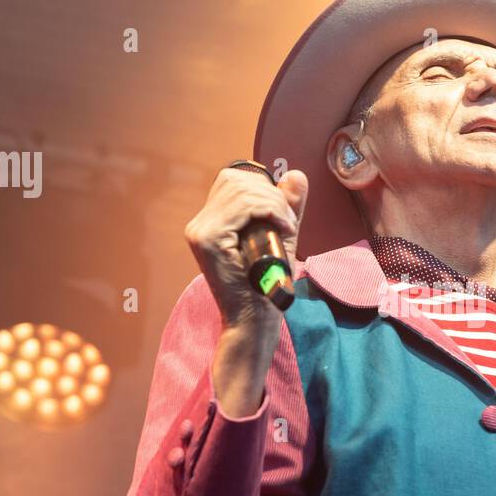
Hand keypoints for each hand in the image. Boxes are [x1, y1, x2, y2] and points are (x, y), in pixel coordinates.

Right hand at [185, 167, 308, 333]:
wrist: (255, 320)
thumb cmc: (266, 285)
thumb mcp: (280, 238)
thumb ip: (287, 207)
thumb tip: (296, 175)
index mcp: (210, 222)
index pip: (233, 181)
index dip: (263, 188)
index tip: (284, 215)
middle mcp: (199, 223)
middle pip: (236, 180)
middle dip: (271, 194)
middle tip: (288, 221)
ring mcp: (200, 230)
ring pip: (241, 191)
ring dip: (274, 204)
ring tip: (286, 226)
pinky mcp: (207, 239)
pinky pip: (242, 207)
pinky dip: (269, 211)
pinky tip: (282, 228)